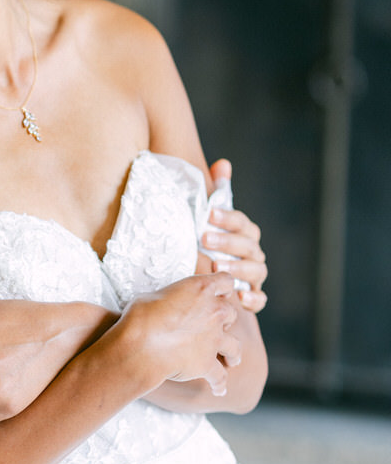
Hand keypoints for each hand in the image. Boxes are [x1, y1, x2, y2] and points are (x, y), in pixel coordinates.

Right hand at [117, 273, 241, 397]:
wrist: (141, 345)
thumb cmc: (141, 316)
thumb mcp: (153, 296)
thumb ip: (169, 298)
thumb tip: (164, 304)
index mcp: (201, 288)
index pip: (225, 280)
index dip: (223, 286)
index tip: (219, 292)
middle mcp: (215, 311)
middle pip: (231, 313)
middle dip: (225, 320)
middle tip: (217, 326)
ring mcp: (214, 339)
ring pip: (234, 346)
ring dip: (233, 353)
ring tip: (232, 360)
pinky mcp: (208, 363)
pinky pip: (219, 376)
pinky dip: (219, 384)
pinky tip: (219, 390)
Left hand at [205, 159, 266, 312]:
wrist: (208, 279)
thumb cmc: (209, 245)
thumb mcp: (210, 221)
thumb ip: (218, 193)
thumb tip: (223, 164)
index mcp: (245, 233)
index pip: (242, 222)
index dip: (227, 217)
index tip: (208, 214)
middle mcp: (253, 253)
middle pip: (248, 245)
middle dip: (227, 241)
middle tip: (204, 238)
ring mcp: (254, 276)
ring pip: (256, 271)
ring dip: (237, 268)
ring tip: (216, 266)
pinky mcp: (252, 297)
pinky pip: (260, 300)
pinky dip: (253, 299)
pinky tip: (239, 297)